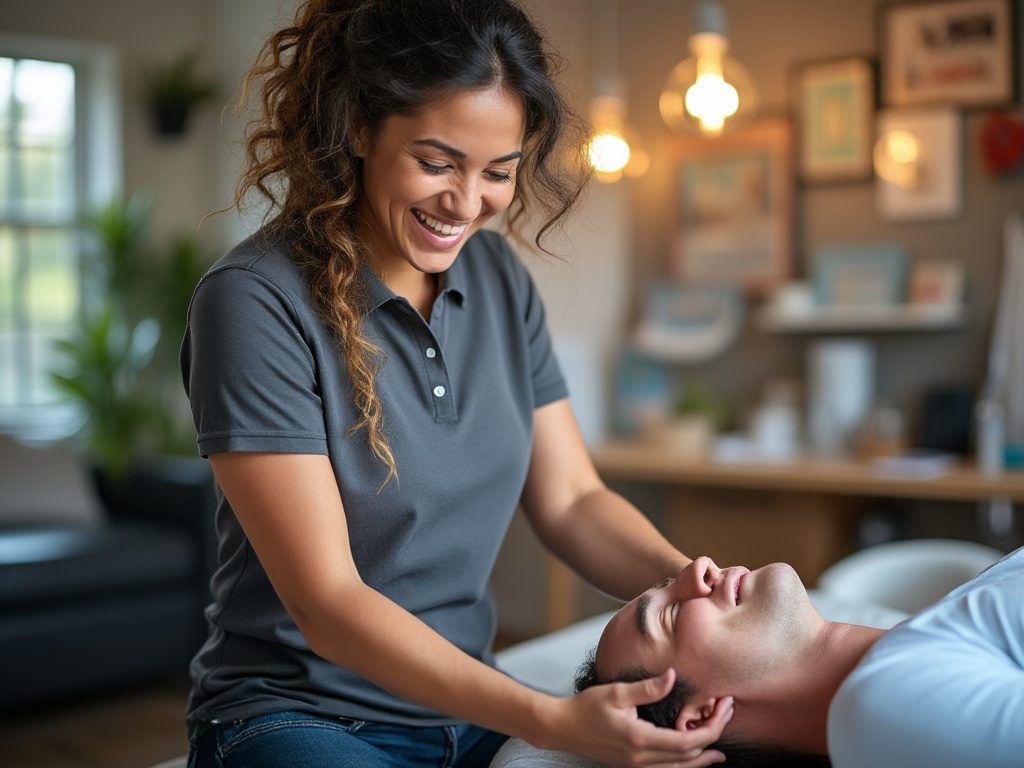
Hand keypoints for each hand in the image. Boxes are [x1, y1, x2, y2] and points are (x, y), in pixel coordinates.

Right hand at [541, 668, 733, 767]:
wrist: (562, 727)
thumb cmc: (586, 707)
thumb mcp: (617, 692)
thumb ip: (648, 687)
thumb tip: (673, 677)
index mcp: (639, 739)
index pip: (687, 743)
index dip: (711, 728)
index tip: (724, 709)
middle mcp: (640, 759)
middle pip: (688, 758)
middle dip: (712, 740)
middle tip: (727, 717)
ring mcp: (636, 766)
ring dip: (701, 758)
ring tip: (718, 750)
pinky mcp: (631, 766)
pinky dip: (683, 764)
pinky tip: (690, 757)